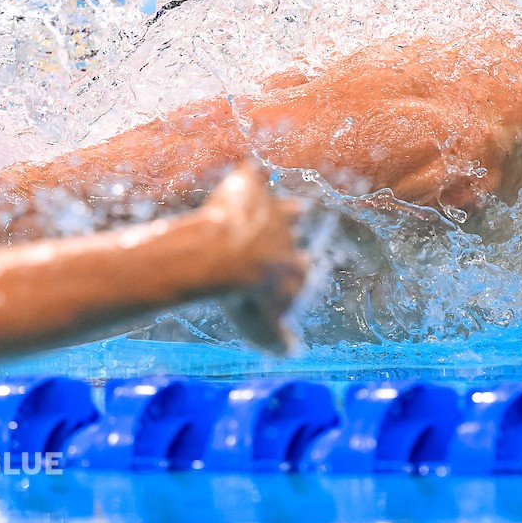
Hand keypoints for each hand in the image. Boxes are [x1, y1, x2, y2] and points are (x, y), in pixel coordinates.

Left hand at [201, 165, 307, 352]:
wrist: (220, 259)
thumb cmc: (241, 297)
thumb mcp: (260, 328)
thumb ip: (280, 340)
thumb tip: (296, 352)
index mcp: (292, 268)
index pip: (300, 268)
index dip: (298, 268)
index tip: (302, 265)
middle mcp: (287, 236)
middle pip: (292, 234)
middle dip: (292, 234)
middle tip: (298, 229)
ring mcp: (267, 210)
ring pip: (279, 207)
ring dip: (282, 207)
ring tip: (294, 204)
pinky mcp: (249, 188)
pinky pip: (253, 176)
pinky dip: (252, 175)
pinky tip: (251, 170)